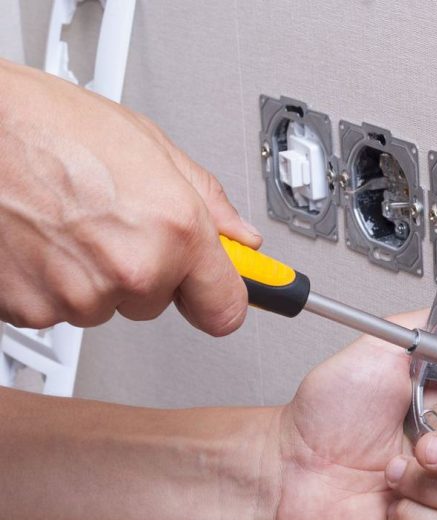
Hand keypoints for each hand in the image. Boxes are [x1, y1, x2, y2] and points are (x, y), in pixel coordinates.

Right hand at [0, 59, 259, 334]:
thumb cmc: (48, 125)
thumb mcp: (150, 146)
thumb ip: (207, 201)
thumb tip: (240, 236)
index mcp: (175, 232)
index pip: (225, 311)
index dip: (218, 298)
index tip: (216, 293)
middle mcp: (133, 271)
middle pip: (157, 302)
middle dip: (143, 269)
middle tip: (110, 221)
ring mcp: (79, 294)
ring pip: (105, 306)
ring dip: (93, 276)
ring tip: (67, 221)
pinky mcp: (30, 310)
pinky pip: (57, 309)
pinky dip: (49, 282)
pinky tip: (40, 238)